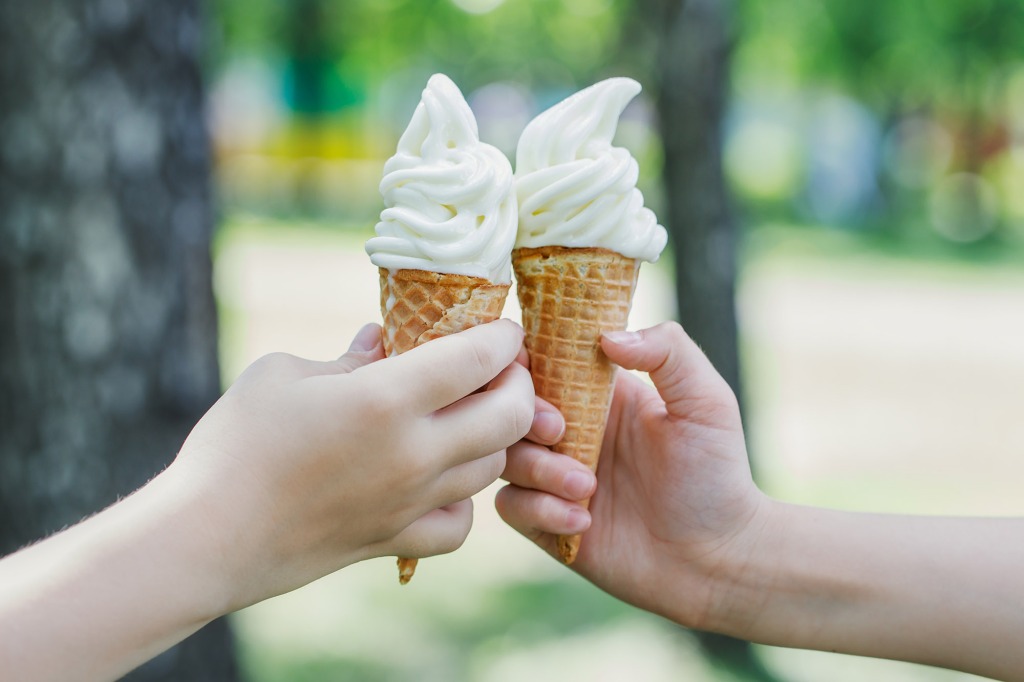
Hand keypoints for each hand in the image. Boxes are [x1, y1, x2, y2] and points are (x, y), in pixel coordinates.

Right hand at [173, 319, 534, 609]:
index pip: (479, 358)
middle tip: (500, 369)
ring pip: (491, 467)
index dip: (503, 336)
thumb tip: (383, 338)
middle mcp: (412, 453)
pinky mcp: (396, 541)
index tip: (502, 328)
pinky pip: (460, 523)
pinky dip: (464, 499)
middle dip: (518, 384)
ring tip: (471, 414)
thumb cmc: (234, 444)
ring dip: (493, 435)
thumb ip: (348, 355)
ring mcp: (410, 503)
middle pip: (510, 416)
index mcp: (385, 399)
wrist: (205, 537)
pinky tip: (440, 480)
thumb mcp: (283, 374)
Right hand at [497, 322, 768, 630]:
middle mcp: (571, 430)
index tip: (527, 367)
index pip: (542, 360)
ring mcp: (555, 477)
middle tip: (561, 433)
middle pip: (511, 407)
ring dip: (539, 470)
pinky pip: (511, 506)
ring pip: (505, 457)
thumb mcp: (706, 402)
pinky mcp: (547, 522)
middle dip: (526, 417)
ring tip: (588, 489)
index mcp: (599, 393)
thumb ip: (668, 352)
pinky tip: (584, 521)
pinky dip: (540, 511)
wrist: (717, 560)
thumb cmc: (717, 476)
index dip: (524, 360)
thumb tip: (605, 337)